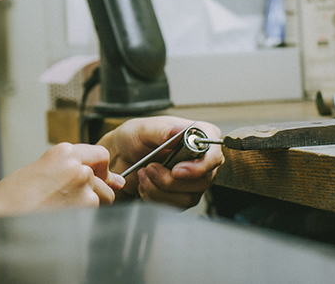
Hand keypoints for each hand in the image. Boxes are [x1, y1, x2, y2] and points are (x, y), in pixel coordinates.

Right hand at [0, 143, 124, 219]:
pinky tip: (62, 218)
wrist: (0, 216)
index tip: (98, 176)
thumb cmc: (14, 196)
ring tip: (60, 209)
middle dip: (95, 189)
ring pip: (103, 198)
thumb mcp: (41, 170)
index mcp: (63, 152)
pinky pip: (95, 214)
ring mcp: (83, 187)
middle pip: (103, 179)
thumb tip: (115, 180)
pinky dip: (84, 218)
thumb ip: (71, 169)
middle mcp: (77, 166)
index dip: (100, 168)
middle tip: (71, 199)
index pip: (100, 155)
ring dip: (89, 204)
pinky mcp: (85, 208)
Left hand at [98, 117, 223, 208]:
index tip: (176, 171)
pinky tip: (145, 184)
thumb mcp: (144, 129)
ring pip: (190, 198)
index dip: (198, 167)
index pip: (213, 155)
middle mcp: (202, 158)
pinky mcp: (183, 194)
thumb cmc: (135, 137)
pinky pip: (177, 206)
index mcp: (199, 135)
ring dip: (160, 190)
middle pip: (203, 181)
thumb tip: (180, 131)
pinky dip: (156, 198)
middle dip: (170, 181)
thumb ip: (162, 131)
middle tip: (149, 168)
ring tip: (143, 174)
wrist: (120, 155)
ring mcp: (194, 178)